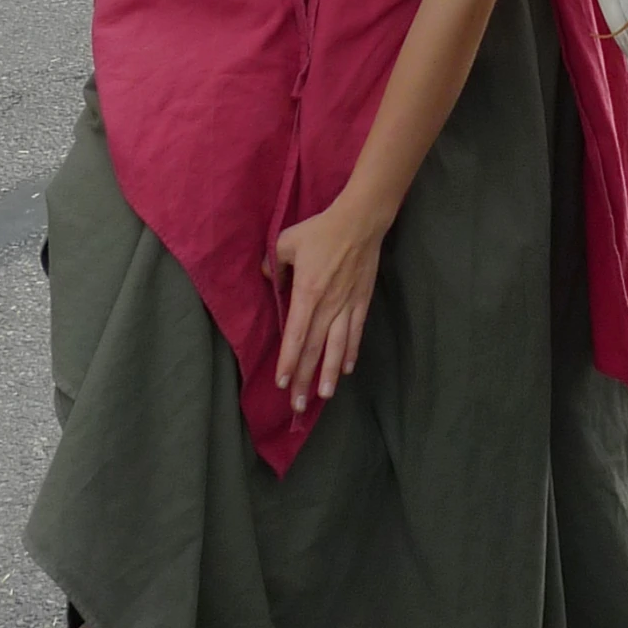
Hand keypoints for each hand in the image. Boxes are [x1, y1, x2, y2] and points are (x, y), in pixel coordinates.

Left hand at [270, 195, 385, 411]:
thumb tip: (265, 277)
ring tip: (323, 397)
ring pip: (337, 347)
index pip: (296, 334)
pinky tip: (346, 369)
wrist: (360, 222)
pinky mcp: (362, 301)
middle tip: (297, 406)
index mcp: (307, 293)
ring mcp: (347, 305)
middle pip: (314, 348)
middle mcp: (328, 305)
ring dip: (329, 373)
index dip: (288, 361)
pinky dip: (350, 352)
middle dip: (305, 378)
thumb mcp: (287, 241)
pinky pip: (356, 332)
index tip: (282, 383)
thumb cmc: (321, 230)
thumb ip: (273, 263)